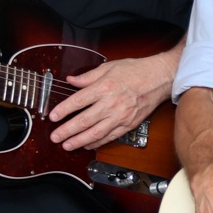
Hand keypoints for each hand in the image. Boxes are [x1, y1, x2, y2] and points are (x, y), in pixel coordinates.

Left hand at [51, 53, 174, 151]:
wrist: (160, 78)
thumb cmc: (136, 71)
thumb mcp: (109, 67)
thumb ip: (88, 76)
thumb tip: (71, 80)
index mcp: (104, 87)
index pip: (78, 101)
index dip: (63, 110)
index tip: (53, 117)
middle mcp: (111, 103)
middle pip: (83, 120)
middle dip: (66, 131)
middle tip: (55, 137)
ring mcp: (120, 116)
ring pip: (96, 133)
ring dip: (79, 141)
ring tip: (67, 145)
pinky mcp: (128, 124)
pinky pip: (110, 136)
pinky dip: (97, 142)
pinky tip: (87, 145)